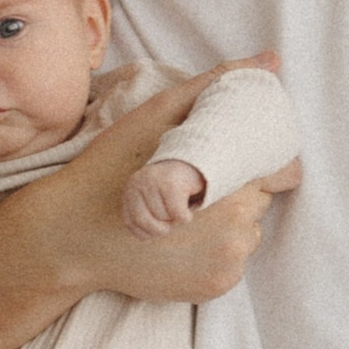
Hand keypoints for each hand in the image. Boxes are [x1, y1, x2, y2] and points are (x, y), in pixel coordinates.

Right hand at [44, 56, 292, 303]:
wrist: (70, 237)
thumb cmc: (109, 169)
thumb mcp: (158, 114)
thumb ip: (216, 84)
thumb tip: (271, 60)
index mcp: (232, 182)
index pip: (278, 168)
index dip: (250, 160)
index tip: (221, 159)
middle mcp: (239, 229)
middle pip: (260, 200)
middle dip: (234, 188)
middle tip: (189, 184)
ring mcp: (228, 264)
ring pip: (247, 231)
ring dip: (225, 220)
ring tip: (181, 214)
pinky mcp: (216, 288)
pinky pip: (231, 260)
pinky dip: (212, 250)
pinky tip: (178, 240)